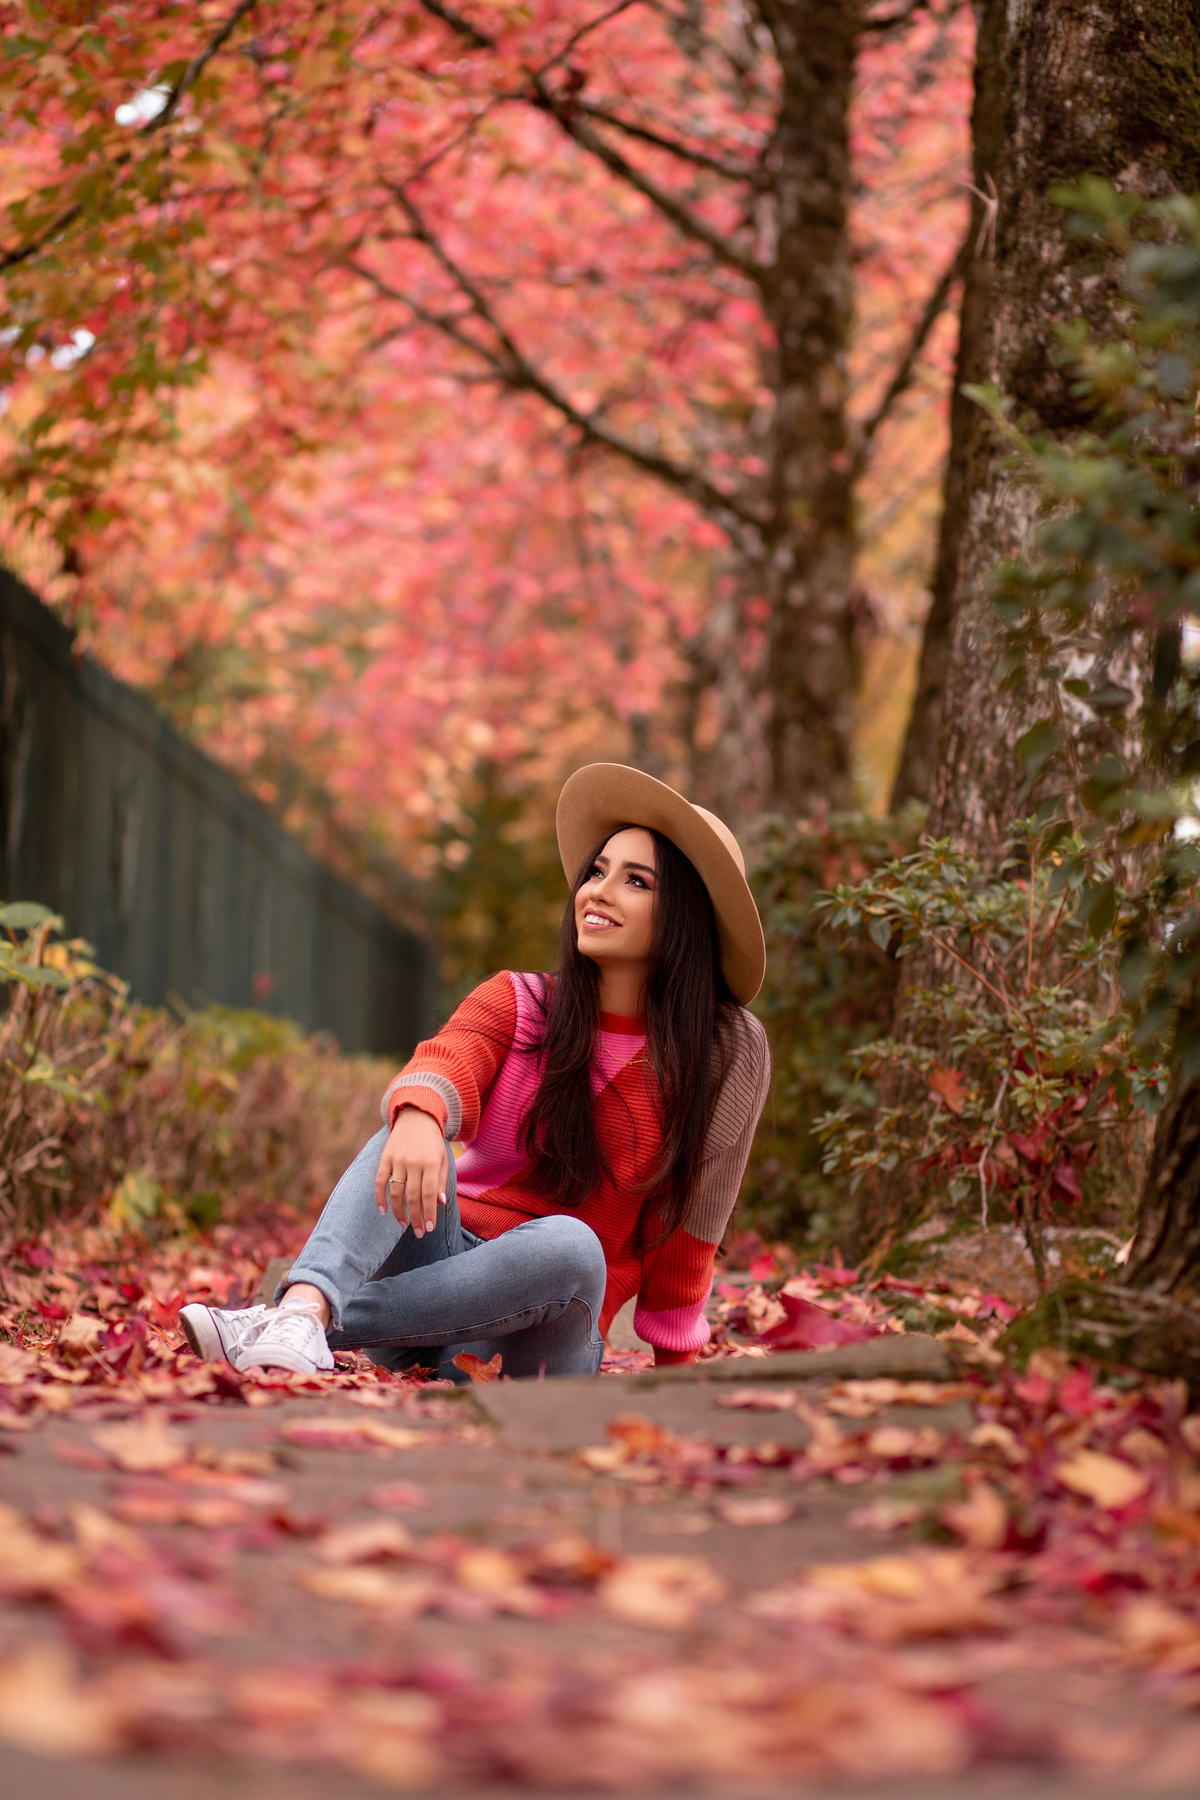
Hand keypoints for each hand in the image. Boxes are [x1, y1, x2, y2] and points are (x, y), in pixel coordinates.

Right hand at [375, 1106, 448, 1235]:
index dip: (429, 1213)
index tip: (429, 1228)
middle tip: (419, 1233)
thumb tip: (439, 1203)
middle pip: (413, 1197)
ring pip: (396, 1192)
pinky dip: (379, 1197)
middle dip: (416, 1218)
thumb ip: (441, 1181)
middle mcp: (413, 1163)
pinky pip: (380, 1181)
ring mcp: (397, 1160)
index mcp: (430, 1163)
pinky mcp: (385, 1158)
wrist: (417, 1116)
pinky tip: (383, 1211)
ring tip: (404, 1225)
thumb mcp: (443, 1158)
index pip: (429, 1194)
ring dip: (399, 1212)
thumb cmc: (433, 1141)